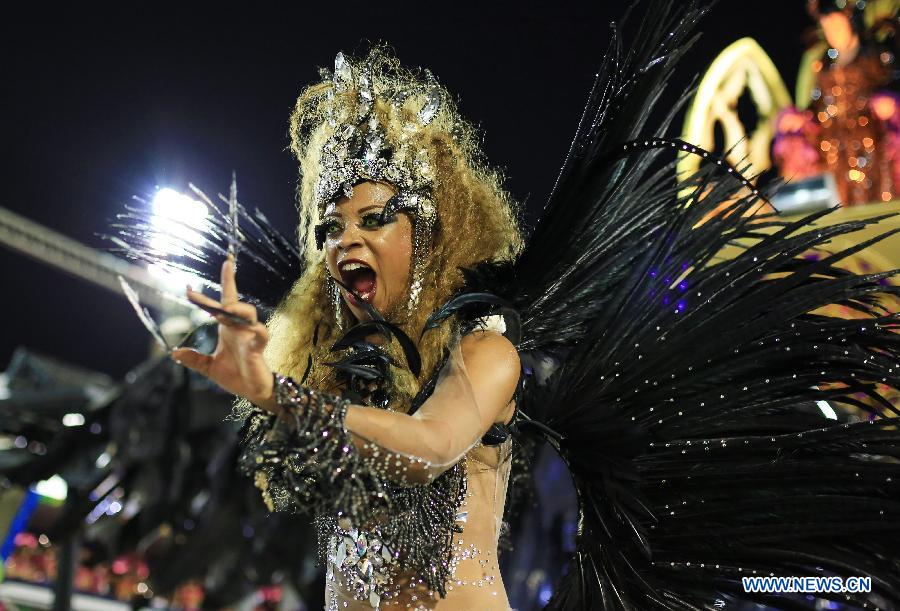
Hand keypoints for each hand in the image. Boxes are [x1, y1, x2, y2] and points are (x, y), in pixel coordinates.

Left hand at [172, 256, 277, 411]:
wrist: (253, 392)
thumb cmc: (235, 376)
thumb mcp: (209, 367)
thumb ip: (194, 359)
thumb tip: (174, 352)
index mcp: (227, 329)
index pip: (220, 305)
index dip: (210, 293)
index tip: (194, 285)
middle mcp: (239, 328)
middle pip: (233, 302)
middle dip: (228, 285)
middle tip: (215, 276)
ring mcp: (250, 336)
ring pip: (248, 314)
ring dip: (237, 308)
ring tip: (225, 308)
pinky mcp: (258, 348)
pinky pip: (260, 335)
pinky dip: (257, 332)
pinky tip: (253, 329)